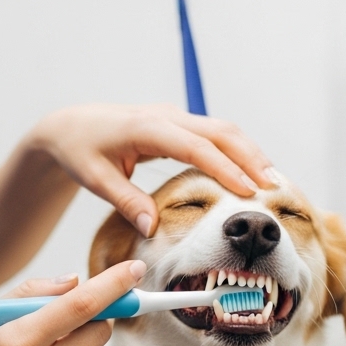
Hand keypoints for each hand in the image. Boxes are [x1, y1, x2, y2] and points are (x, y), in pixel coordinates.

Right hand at [0, 260, 146, 345]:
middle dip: (96, 313)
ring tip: (46, 344)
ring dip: (83, 339)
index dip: (113, 284)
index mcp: (16, 342)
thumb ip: (30, 293)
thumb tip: (76, 281)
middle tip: (74, 309)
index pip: (80, 306)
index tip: (136, 268)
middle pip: (99, 330)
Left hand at [28, 103, 276, 235]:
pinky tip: (251, 173)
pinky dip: (237, 151)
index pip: (196, 147)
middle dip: (251, 157)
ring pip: (223, 130)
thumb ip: (126, 201)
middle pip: (221, 131)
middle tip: (274, 187)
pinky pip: (215, 135)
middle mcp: (166, 117)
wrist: (70, 126)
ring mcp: (175, 118)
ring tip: (273, 182)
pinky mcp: (178, 125)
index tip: (248, 192)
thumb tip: (153, 228)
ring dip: (249, 153)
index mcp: (147, 128)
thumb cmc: (80, 151)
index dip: (225, 169)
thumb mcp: (96, 179)